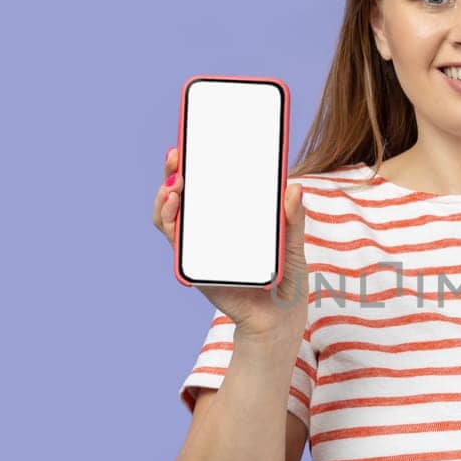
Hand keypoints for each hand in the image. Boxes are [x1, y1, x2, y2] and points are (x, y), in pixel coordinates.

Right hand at [152, 145, 309, 341]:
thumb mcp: (293, 245)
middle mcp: (213, 228)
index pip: (212, 184)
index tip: (194, 140)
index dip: (199, 161)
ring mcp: (200, 245)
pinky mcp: (193, 264)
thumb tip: (294, 187)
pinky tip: (175, 204)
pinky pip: (175, 238)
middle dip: (175, 170)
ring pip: (172, 213)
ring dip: (166, 194)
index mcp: (235, 217)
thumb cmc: (286, 281)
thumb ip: (293, 219)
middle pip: (185, 193)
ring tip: (176, 182)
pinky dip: (169, 219)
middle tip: (176, 153)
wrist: (277, 321)